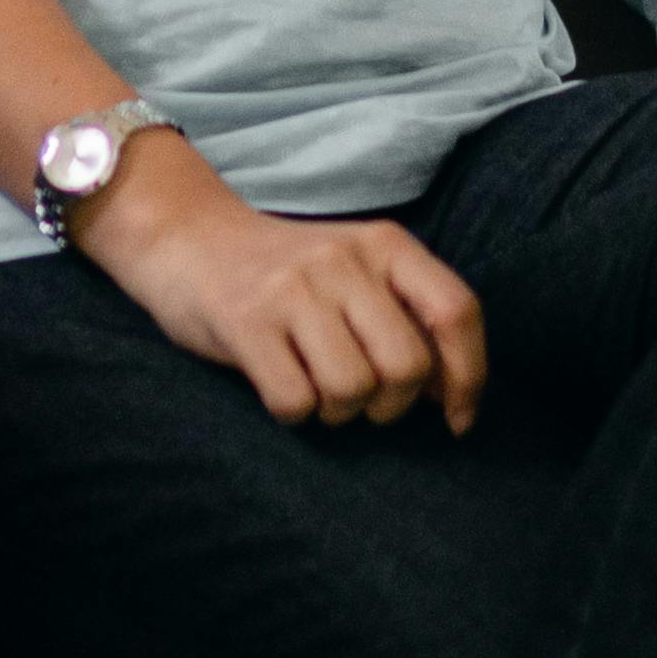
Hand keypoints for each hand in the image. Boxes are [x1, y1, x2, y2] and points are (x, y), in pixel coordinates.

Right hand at [80, 150, 487, 430]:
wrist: (187, 237)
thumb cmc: (286, 273)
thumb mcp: (356, 272)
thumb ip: (408, 318)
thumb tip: (455, 396)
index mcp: (384, 245)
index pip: (456, 311)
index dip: (469, 376)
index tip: (457, 420)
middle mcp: (343, 261)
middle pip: (408, 365)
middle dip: (392, 405)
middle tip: (365, 402)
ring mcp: (292, 289)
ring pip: (353, 390)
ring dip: (339, 412)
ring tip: (317, 389)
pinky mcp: (245, 322)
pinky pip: (295, 401)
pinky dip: (294, 413)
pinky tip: (281, 386)